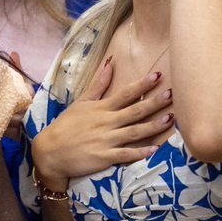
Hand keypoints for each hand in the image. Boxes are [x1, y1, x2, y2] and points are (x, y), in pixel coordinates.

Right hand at [31, 57, 172, 191]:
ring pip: (134, 132)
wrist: (50, 151)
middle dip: (154, 103)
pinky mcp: (105, 157)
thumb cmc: (66, 125)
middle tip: (172, 95)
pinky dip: (140, 152)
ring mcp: (106, 140)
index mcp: (102, 108)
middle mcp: (106, 122)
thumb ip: (98, 84)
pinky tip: (155, 149)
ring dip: (153, 126)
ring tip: (170, 119)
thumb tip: (110, 63)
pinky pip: (126, 154)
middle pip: (135, 111)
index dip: (142, 84)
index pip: (126, 93)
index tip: (158, 75)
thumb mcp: (81, 102)